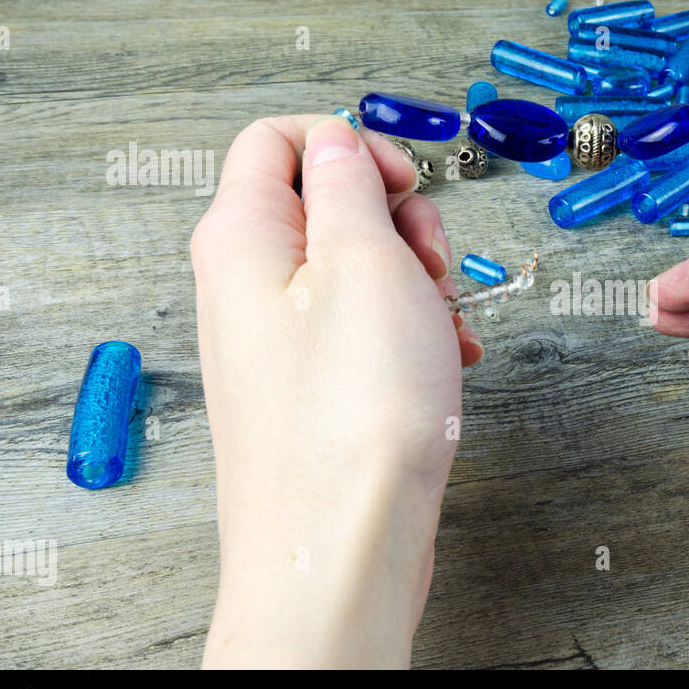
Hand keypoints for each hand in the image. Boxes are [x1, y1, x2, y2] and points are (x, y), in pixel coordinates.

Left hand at [194, 115, 479, 666]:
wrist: (341, 550)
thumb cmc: (351, 422)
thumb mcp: (365, 264)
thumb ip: (348, 185)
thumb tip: (338, 143)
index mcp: (242, 238)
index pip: (277, 139)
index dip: (350, 144)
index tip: (405, 182)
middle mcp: (245, 286)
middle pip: (324, 203)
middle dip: (396, 221)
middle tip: (431, 263)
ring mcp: (277, 341)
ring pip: (354, 270)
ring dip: (415, 282)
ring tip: (442, 326)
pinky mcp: (310, 388)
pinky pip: (362, 329)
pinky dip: (410, 331)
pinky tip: (445, 361)